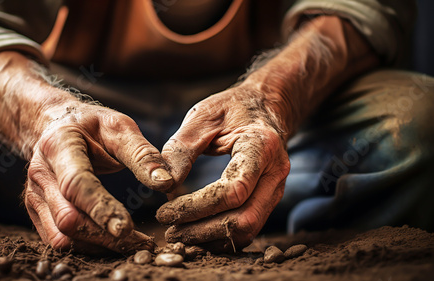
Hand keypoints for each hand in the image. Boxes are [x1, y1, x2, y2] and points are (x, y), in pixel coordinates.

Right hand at [24, 101, 173, 253]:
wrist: (55, 127)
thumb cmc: (91, 126)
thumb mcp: (119, 127)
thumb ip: (142, 154)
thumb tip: (167, 183)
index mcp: (58, 146)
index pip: (76, 183)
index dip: (100, 207)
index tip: (126, 228)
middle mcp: (41, 174)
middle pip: (68, 218)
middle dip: (105, 236)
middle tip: (144, 244)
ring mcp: (35, 196)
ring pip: (62, 236)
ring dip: (99, 246)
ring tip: (134, 245)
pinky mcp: (38, 212)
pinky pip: (59, 239)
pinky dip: (88, 246)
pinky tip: (113, 243)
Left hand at [156, 86, 289, 251]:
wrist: (263, 105)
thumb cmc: (231, 107)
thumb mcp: (202, 117)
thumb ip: (181, 149)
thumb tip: (162, 184)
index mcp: (261, 146)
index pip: (232, 191)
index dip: (196, 208)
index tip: (164, 213)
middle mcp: (275, 172)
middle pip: (245, 219)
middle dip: (203, 231)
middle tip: (170, 231)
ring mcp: (276, 188)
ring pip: (249, 229)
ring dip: (212, 237)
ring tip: (179, 234)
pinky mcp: (269, 198)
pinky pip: (249, 226)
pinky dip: (222, 235)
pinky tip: (197, 231)